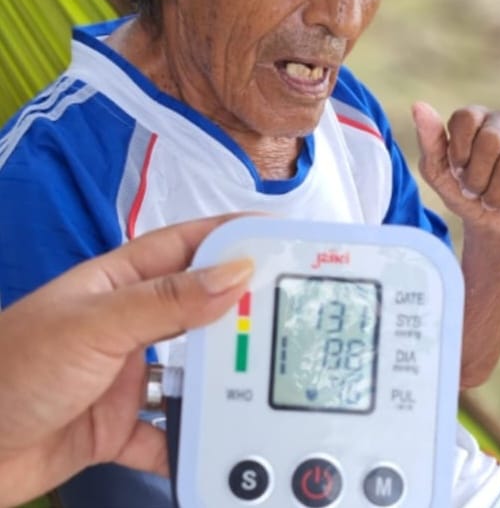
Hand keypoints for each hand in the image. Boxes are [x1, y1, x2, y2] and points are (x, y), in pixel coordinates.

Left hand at [0, 215, 253, 507]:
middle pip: (198, 308)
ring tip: (260, 381)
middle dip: (238, 310)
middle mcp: (129, 322)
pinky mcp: (118, 424)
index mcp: (121, 281)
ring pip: (189, 370)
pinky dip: (188, 441)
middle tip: (287, 313)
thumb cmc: (14, 367)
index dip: (232, 236)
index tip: (279, 237)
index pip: (188, 246)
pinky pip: (167, 431)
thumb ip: (167, 301)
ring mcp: (125, 374)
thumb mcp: (95, 324)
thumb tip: (236, 270)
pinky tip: (215, 448)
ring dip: (219, 379)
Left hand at [412, 101, 499, 236]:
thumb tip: (418, 106)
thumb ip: (428, 140)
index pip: (466, 118)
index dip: (459, 150)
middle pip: (491, 138)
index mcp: (472, 116)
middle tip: (472, 191)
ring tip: (490, 200)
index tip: (456, 170)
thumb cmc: (460, 189)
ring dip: (495, 192)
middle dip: (478, 175)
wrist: (490, 220)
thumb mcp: (436, 170)